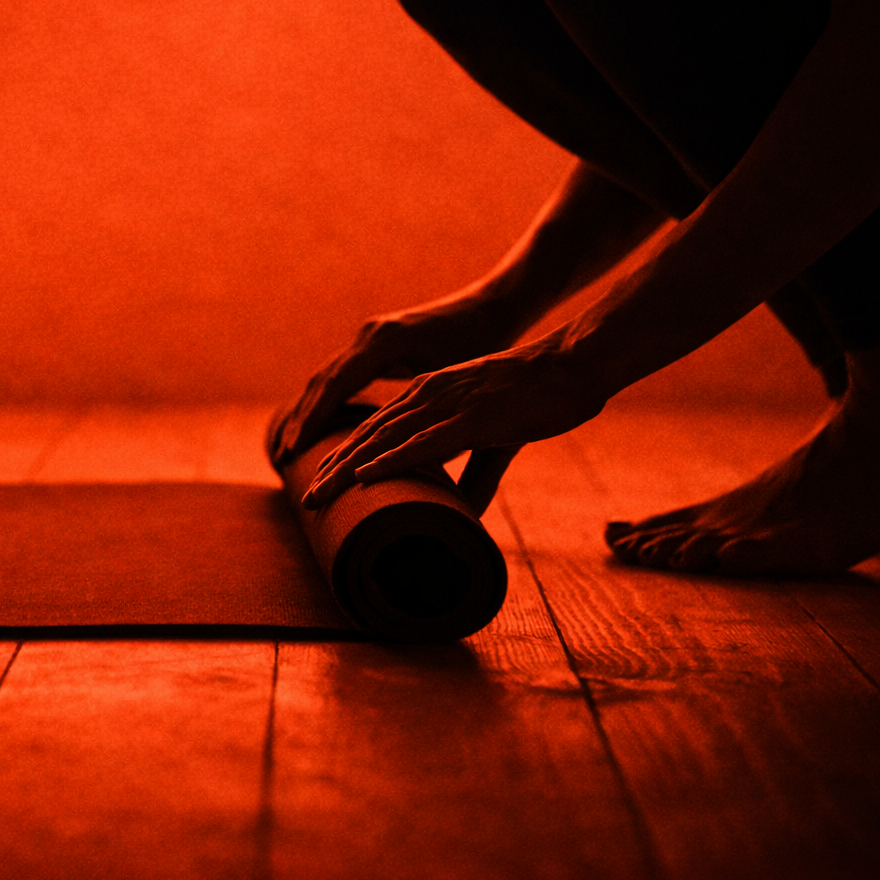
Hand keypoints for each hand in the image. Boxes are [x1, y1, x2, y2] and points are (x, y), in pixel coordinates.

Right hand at [266, 297, 513, 470]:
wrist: (492, 305)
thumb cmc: (483, 341)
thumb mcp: (455, 376)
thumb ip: (429, 408)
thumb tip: (415, 455)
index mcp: (385, 342)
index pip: (336, 384)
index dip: (314, 419)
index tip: (295, 450)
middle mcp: (370, 336)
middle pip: (323, 382)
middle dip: (302, 421)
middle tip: (283, 458)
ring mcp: (369, 337)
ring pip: (327, 378)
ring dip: (307, 413)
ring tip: (288, 449)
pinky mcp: (375, 344)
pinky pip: (340, 375)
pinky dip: (324, 402)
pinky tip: (315, 426)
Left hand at [300, 338, 607, 510]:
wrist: (574, 365)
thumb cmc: (538, 399)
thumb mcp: (496, 438)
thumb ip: (475, 476)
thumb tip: (463, 513)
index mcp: (428, 393)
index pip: (375, 426)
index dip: (345, 454)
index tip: (320, 480)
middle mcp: (428, 393)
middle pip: (369, 433)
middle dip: (334, 466)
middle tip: (306, 496)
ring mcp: (447, 403)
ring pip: (385, 438)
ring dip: (348, 467)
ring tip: (319, 491)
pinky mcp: (472, 417)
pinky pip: (423, 442)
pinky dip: (390, 459)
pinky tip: (364, 475)